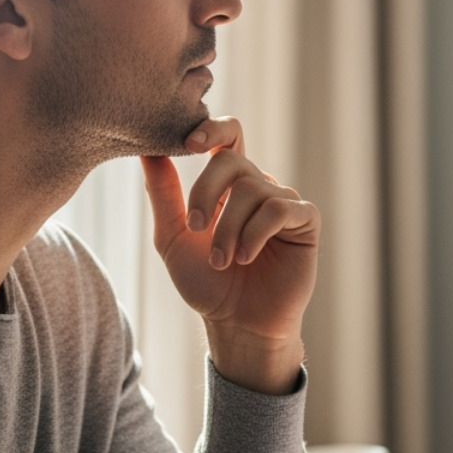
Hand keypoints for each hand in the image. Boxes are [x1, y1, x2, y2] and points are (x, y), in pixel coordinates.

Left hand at [141, 117, 319, 393]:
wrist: (237, 324)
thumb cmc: (206, 284)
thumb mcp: (173, 239)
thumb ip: (164, 195)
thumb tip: (147, 153)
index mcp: (228, 186)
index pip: (227, 138)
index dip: (212, 128)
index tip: (188, 144)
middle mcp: (258, 188)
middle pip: (232, 161)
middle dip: (205, 193)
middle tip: (194, 229)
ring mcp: (283, 202)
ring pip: (253, 190)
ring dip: (229, 228)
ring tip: (223, 260)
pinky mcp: (304, 222)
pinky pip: (279, 209)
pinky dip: (255, 233)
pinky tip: (245, 257)